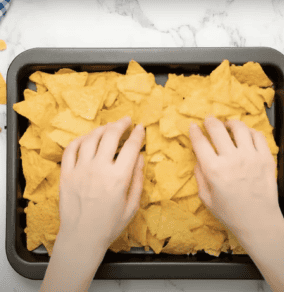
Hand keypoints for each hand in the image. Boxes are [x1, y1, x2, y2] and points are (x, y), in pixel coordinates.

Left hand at [58, 116, 144, 249]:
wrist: (81, 238)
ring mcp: (80, 170)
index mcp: (118, 178)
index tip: (141, 128)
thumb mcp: (132, 205)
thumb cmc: (109, 225)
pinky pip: (71, 148)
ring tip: (109, 127)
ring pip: (91, 138)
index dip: (138, 134)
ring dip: (102, 129)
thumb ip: (137, 179)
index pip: (131, 147)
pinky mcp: (66, 173)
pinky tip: (88, 138)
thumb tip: (140, 157)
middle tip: (126, 120)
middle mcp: (99, 169)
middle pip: (110, 136)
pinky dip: (80, 139)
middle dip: (121, 124)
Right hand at [189, 116, 282, 237]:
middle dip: (210, 121)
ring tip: (227, 126)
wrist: (259, 222)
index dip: (194, 131)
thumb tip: (198, 158)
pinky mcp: (266, 158)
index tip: (193, 127)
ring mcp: (251, 157)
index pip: (200, 142)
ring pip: (239, 128)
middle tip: (208, 120)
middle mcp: (232, 159)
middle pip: (217, 129)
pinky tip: (245, 135)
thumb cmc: (230, 213)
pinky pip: (258, 135)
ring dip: (230, 123)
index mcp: (214, 170)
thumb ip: (199, 175)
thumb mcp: (206, 198)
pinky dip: (249, 131)